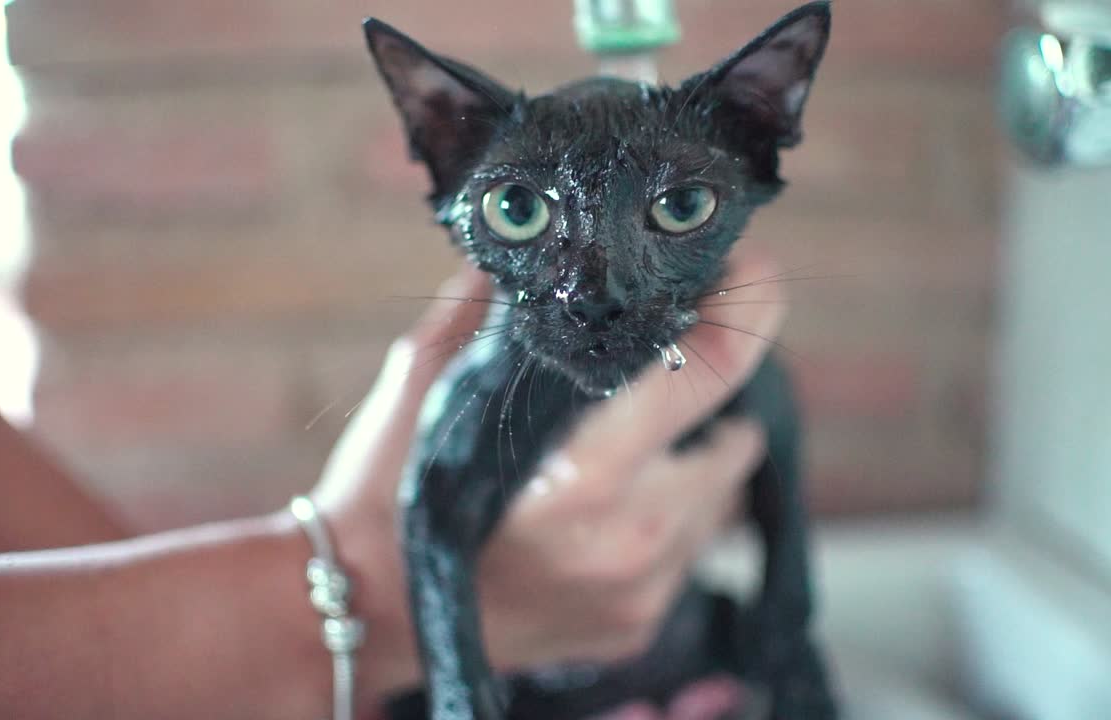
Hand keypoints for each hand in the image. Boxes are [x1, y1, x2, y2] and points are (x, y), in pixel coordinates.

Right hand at [311, 245, 785, 707]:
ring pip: (718, 496)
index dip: (746, 307)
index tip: (747, 270)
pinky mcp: (638, 623)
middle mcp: (631, 539)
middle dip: (706, 400)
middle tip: (653, 379)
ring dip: (688, 461)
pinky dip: (664, 516)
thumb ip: (492, 304)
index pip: (712, 372)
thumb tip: (544, 243)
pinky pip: (688, 548)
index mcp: (587, 474)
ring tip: (616, 453)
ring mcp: (641, 590)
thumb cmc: (389, 490)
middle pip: (737, 437)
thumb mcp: (427, 378)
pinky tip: (599, 512)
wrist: (363, 612)